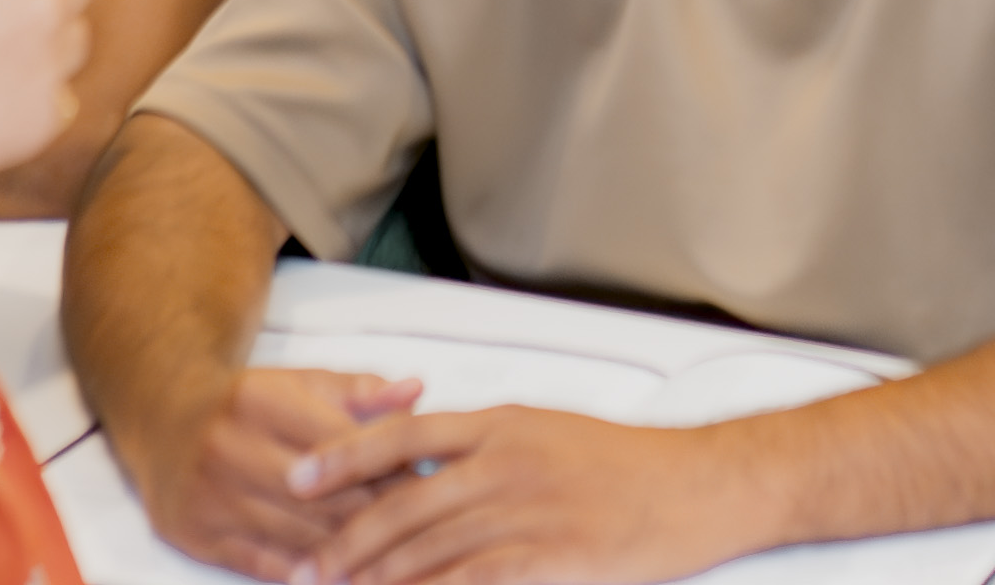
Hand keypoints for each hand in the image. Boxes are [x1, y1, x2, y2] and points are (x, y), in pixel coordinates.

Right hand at [115, 366, 429, 581]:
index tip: (427, 485)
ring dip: (349, 551)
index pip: (340, 446)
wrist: (163, 416)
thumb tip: (416, 391)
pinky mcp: (196, 535)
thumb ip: (359, 391)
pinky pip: (262, 564)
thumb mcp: (299, 382)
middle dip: (376, 515)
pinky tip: (341, 576)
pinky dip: (305, 573)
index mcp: (261, 402)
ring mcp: (209, 497)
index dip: (388, 469)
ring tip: (391, 557)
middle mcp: (228, 448)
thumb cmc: (246, 402)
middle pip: (321, 498)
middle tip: (419, 528)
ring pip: (296, 536)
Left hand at [285, 405, 753, 584]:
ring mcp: (525, 511)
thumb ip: (489, 444)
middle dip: (346, 539)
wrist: (696, 486)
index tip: (298, 477)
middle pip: (403, 502)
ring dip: (376, 575)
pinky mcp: (548, 557)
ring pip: (428, 547)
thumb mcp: (548, 431)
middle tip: (304, 568)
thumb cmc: (627, 464)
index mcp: (502, 425)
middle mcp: (504, 462)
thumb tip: (432, 462)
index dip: (344, 456)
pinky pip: (471, 581)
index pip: (402, 434)